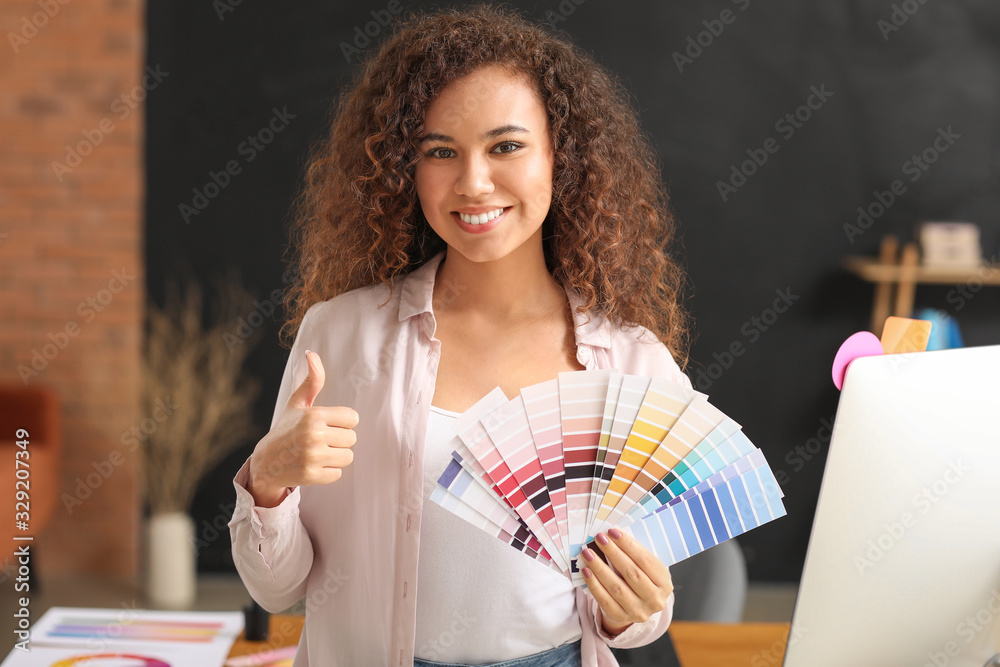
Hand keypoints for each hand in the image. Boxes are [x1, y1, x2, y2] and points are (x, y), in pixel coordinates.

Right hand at [247, 350, 359, 506]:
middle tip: (321, 441)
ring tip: (318, 453)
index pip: (352, 418)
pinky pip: (338, 473)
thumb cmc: (286, 429)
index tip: (328, 425)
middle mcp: (313, 435)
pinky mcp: (311, 475)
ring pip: (347, 457)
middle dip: (339, 440)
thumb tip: (312, 353)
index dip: (342, 423)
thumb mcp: (297, 404)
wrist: (266, 462)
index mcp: (314, 415)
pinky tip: (314, 466)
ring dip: (336, 457)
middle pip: (352, 439)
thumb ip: (312, 381)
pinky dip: (328, 472)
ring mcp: (312, 456)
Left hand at [580, 529, 672, 636]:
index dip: (628, 545)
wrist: (636, 606)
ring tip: (588, 553)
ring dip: (600, 568)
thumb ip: (634, 555)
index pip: (646, 561)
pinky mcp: (621, 617)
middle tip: (599, 538)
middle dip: (613, 553)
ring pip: (616, 587)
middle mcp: (654, 600)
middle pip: (632, 573)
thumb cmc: (640, 579)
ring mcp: (638, 611)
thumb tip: (612, 536)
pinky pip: (604, 600)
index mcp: (664, 584)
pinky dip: (594, 584)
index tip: (613, 532)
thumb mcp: (646, 569)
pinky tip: (586, 571)